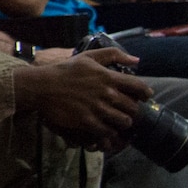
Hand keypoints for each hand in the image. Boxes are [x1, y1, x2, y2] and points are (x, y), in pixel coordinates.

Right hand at [16, 50, 146, 147]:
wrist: (41, 86)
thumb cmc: (64, 70)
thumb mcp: (88, 57)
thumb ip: (113, 55)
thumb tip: (136, 60)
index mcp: (108, 77)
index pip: (138, 86)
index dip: (145, 93)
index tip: (145, 96)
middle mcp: (106, 93)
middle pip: (133, 107)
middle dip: (133, 110)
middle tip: (128, 110)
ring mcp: (97, 108)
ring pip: (123, 121)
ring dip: (123, 122)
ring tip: (118, 121)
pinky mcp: (87, 121)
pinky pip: (107, 131)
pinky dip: (109, 133)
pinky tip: (106, 129)